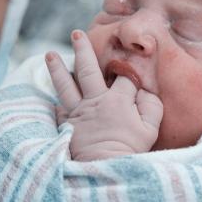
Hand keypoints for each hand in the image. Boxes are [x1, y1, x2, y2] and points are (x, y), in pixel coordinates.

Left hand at [46, 30, 162, 160]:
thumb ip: (151, 105)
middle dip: (82, 49)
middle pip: (87, 69)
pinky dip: (57, 102)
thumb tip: (145, 90)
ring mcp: (78, 112)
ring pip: (65, 85)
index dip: (126, 68)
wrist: (103, 168)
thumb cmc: (130, 150)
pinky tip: (54, 96)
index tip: (127, 63)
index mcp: (117, 99)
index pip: (122, 75)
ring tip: (50, 54)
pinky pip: (59, 109)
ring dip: (57, 68)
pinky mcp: (66, 125)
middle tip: (76, 34)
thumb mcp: (150, 129)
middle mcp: (95, 101)